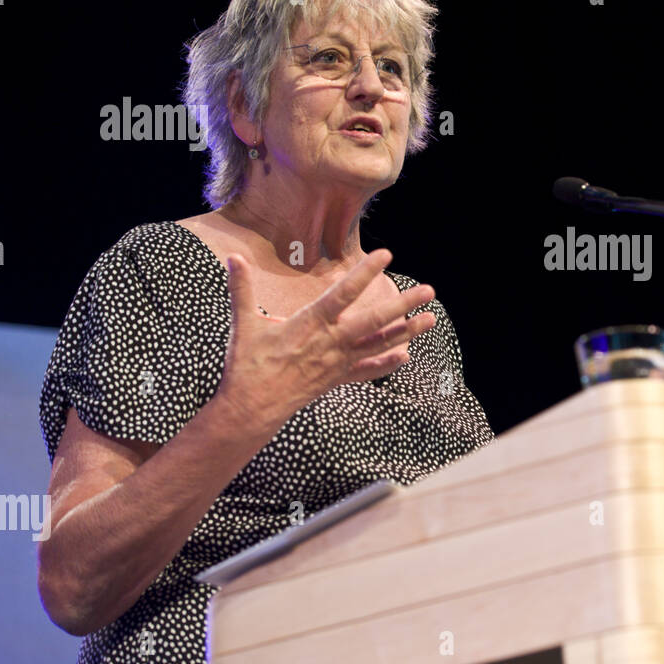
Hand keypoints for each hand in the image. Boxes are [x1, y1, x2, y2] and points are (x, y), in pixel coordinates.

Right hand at [216, 248, 436, 430]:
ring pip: (379, 345)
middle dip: (404, 305)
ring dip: (407, 331)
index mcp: (310, 323)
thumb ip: (241, 289)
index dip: (365, 273)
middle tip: (429, 291)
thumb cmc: (247, 364)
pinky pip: (368, 371)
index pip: (343, 292)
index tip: (386, 255)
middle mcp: (331, 342)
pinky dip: (387, 363)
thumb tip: (232, 257)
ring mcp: (338, 362)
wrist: (251, 408)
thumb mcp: (243, 324)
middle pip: (375, 320)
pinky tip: (406, 355)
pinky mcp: (337, 379)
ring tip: (431, 319)